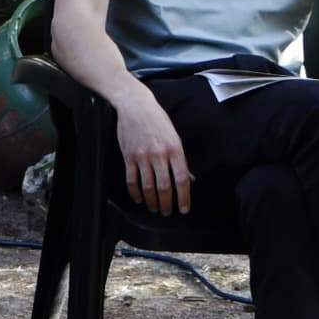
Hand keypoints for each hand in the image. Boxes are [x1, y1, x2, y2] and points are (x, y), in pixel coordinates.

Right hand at [112, 90, 191, 217]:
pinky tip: (139, 199)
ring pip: (148, 187)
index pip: (182, 179)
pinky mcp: (129, 157)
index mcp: (175, 150)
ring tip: (154, 208)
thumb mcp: (174, 137)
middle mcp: (159, 155)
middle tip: (167, 212)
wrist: (135, 106)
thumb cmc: (157, 120)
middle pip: (165, 187)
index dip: (184, 197)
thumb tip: (189, 179)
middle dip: (167, 204)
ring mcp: (143, 156)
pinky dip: (135, 193)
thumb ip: (181, 160)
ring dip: (152, 202)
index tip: (183, 209)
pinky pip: (132, 180)